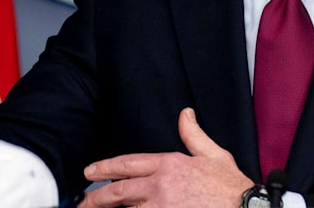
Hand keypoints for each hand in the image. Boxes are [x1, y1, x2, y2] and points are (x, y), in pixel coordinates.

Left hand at [80, 108, 252, 207]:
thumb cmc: (230, 185)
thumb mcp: (213, 153)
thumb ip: (193, 134)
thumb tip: (185, 114)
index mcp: (169, 165)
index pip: (128, 164)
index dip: (105, 168)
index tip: (90, 172)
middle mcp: (160, 186)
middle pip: (117, 192)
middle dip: (95, 198)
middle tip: (83, 203)